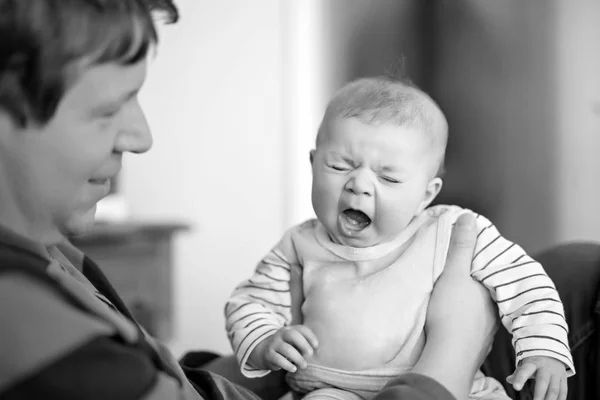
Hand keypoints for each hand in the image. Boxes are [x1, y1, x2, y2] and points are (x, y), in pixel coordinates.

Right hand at [251, 325, 317, 372]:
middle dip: (304, 345)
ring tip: (304, 366)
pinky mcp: (269, 355)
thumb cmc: (286, 347)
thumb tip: (317, 351)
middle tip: (310, 355)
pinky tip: (294, 369)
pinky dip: (287, 365)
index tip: (316, 346)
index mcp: (289, 329)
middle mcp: (281, 334)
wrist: (264, 351)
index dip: (310, 337)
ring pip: (287, 349)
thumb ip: (305, 344)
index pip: (301, 329)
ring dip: (298, 358)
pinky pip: (278, 359)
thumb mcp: (294, 343)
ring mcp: (274, 344)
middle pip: (293, 335)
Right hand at [414, 213, 498, 399]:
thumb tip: (469, 217)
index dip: (475, 259)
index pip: (487, 268)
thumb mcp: (453, 273)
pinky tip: (451, 318)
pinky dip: (462, 318)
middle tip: (452, 272)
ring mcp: (487, 329)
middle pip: (483, 288)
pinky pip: (470, 324)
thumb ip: (461, 246)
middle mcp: (495, 309)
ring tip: (450, 294)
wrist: (448, 356)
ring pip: (478, 307)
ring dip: (467, 301)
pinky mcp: (475, 344)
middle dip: (470, 280)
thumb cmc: (451, 312)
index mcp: (492, 290)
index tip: (462, 254)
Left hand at [507, 356, 566, 399]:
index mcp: (533, 363)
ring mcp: (556, 374)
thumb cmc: (535, 363)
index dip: (520, 379)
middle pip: (542, 382)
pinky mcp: (563, 379)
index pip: (525, 370)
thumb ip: (518, 373)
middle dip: (539, 395)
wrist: (553, 354)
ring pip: (554, 389)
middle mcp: (546, 368)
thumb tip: (509, 380)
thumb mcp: (525, 364)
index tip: (516, 388)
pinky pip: (563, 392)